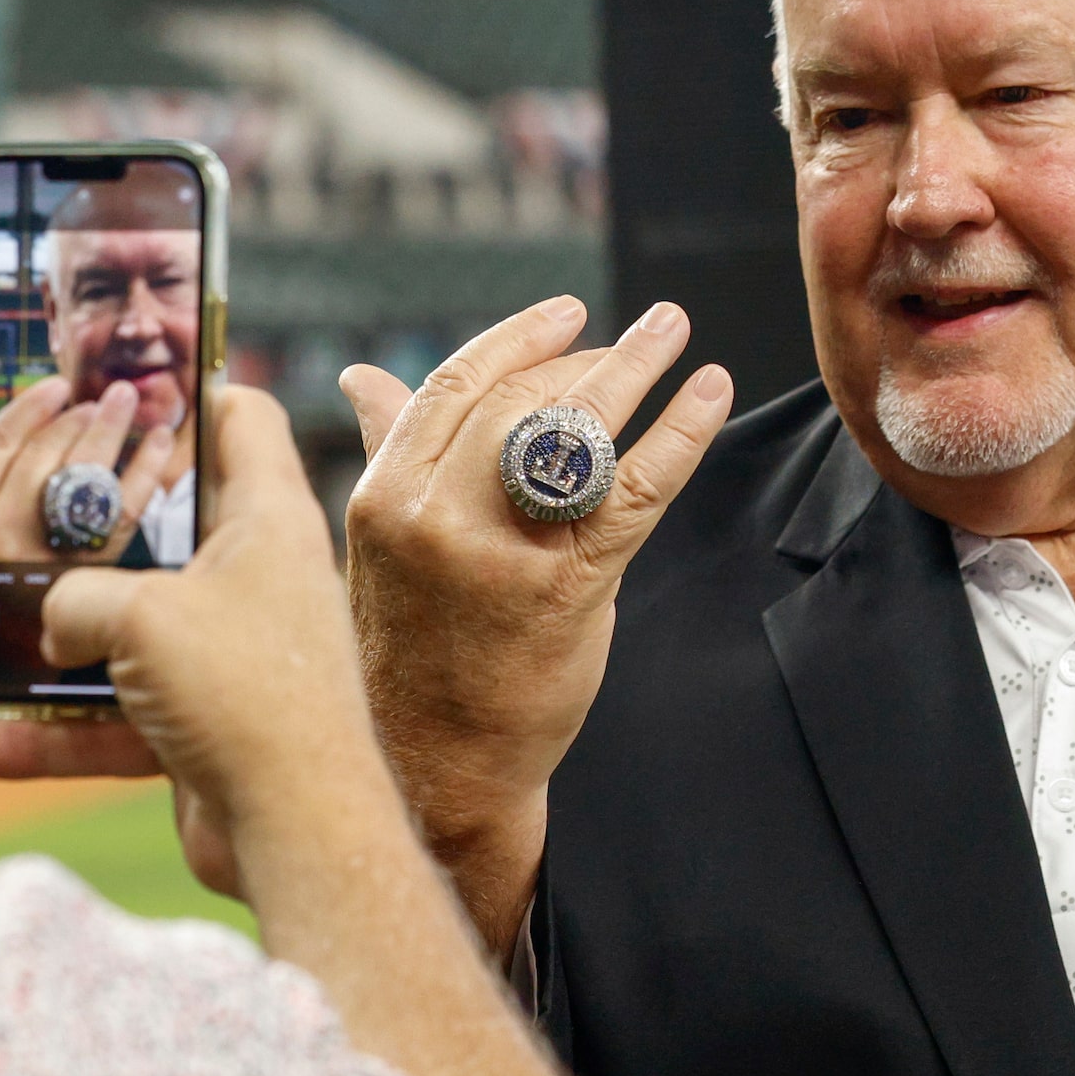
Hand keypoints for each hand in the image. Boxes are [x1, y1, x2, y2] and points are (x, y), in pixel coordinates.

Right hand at [0, 386, 376, 907]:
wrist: (296, 830)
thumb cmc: (241, 693)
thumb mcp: (138, 614)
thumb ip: (76, 596)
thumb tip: (52, 620)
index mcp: (268, 520)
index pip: (243, 420)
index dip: (189, 392)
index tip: (120, 390)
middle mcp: (256, 579)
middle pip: (169, 525)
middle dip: (91, 523)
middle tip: (22, 505)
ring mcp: (230, 655)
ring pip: (127, 631)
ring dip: (51, 643)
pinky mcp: (204, 726)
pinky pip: (117, 718)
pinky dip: (52, 735)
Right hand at [340, 296, 730, 952]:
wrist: (438, 762)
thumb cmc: (415, 647)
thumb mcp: (383, 547)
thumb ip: (390, 455)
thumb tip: (364, 378)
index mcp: (382, 496)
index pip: (453, 385)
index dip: (517, 339)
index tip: (567, 313)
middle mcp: (433, 516)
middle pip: (521, 399)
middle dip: (590, 356)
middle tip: (643, 334)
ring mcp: (500, 552)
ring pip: (577, 431)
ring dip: (637, 368)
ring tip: (675, 331)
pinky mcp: (565, 588)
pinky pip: (636, 488)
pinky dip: (681, 431)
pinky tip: (710, 393)